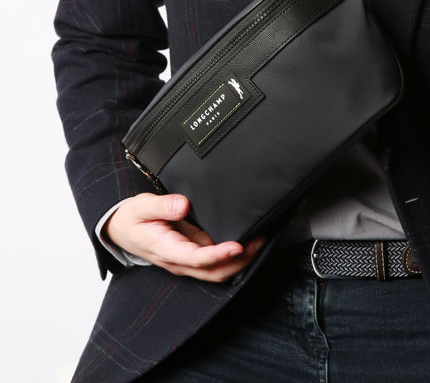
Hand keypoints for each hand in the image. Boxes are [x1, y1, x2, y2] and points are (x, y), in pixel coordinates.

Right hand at [104, 192, 265, 281]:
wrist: (122, 230)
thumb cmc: (133, 218)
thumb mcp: (142, 206)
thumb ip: (163, 206)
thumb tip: (183, 204)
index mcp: (166, 250)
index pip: (197, 258)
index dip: (219, 255)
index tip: (237, 246)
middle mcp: (179, 261)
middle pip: (214, 271)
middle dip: (239, 260)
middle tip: (260, 241)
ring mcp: (187, 260)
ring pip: (218, 270)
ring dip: (240, 261)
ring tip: (260, 241)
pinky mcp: (193, 254)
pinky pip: (216, 262)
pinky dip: (233, 257)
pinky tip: (247, 242)